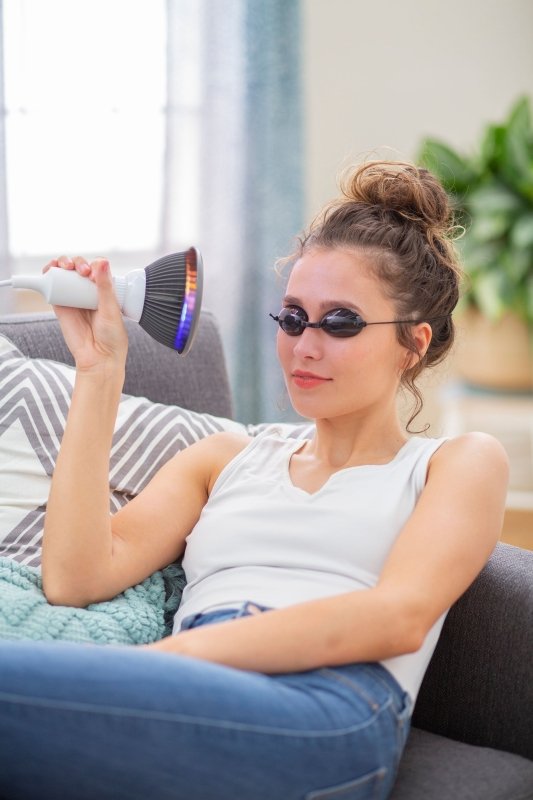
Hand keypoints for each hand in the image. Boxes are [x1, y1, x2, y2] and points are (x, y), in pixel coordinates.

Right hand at [44, 256, 127, 372]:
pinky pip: (52, 287)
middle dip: (78, 262)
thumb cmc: (111, 337)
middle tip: (82, 271)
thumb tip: (102, 261)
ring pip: (65, 274)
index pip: (97, 268)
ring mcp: (73, 298)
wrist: (99, 358)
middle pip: (79, 268)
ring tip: (65, 266)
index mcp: (105, 291)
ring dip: (62, 263)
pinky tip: (50, 269)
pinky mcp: (60, 305)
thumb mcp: (111, 309)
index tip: (94, 272)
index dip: (93, 264)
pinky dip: (48, 275)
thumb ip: (105, 286)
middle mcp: (88, 292)